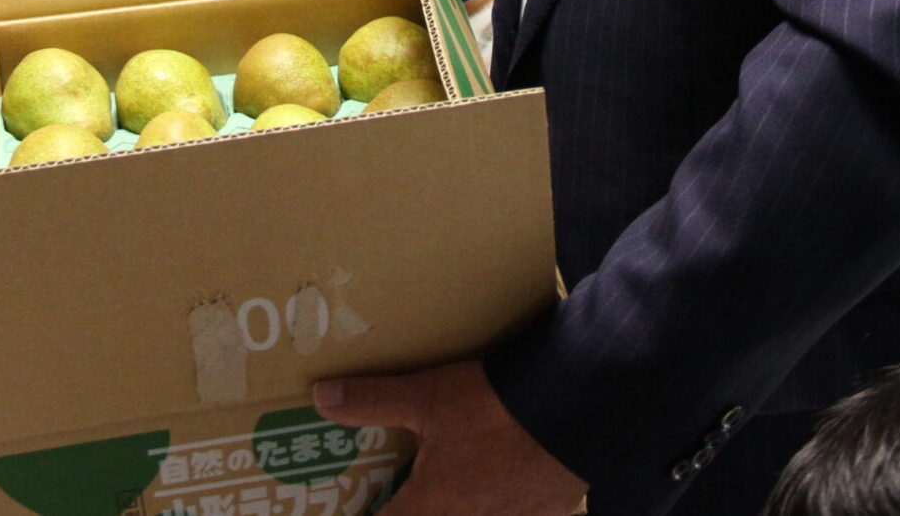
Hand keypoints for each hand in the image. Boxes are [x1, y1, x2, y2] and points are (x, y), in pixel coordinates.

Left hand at [315, 362, 583, 515]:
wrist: (577, 410)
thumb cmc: (496, 409)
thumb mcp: (429, 397)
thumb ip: (374, 400)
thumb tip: (322, 397)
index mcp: (432, 507)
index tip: (360, 507)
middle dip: (413, 508)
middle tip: (404, 491)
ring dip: (455, 506)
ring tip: (452, 484)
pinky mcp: (545, 513)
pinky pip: (509, 515)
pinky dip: (496, 505)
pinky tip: (498, 483)